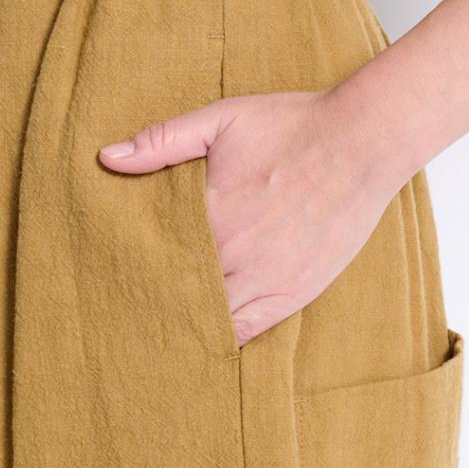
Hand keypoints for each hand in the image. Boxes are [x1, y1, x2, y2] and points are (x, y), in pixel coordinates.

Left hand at [98, 88, 402, 348]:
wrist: (362, 140)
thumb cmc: (291, 125)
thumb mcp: (221, 121)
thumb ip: (162, 142)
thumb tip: (107, 157)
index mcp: (208, 214)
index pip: (152, 257)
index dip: (129, 271)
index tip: (108, 281)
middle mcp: (232, 254)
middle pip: (176, 293)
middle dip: (150, 303)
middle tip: (121, 319)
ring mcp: (266, 278)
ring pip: (209, 319)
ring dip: (183, 325)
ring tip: (155, 340)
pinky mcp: (294, 291)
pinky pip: (249, 330)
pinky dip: (224, 339)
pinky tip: (204, 347)